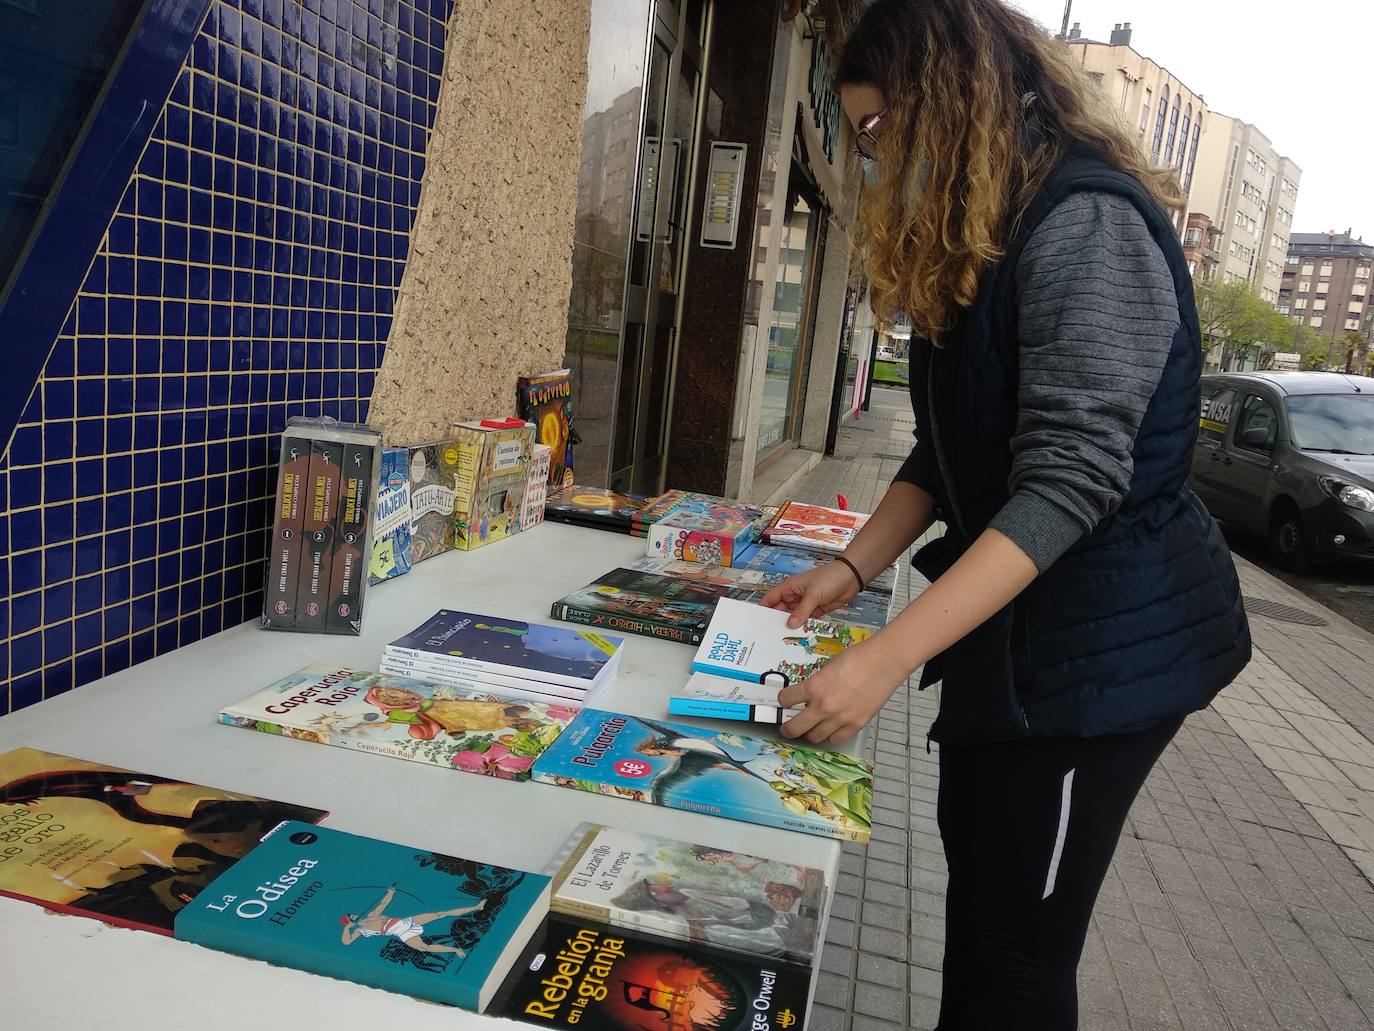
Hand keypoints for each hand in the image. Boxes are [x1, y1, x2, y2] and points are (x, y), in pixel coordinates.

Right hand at [759, 561, 860, 628]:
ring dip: (791, 627)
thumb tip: (789, 625)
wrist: (850, 577)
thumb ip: (801, 611)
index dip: (763, 610)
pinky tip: (800, 638)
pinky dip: (803, 628)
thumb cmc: (828, 578)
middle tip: (771, 638)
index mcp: (789, 588)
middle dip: (777, 622)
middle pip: (780, 611)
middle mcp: (794, 597)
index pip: (771, 600)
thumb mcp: (813, 594)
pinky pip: (805, 621)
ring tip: (783, 641)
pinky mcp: (815, 611)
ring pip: (793, 618)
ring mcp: (804, 604)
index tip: (757, 624)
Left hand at [777, 640, 907, 744]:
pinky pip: (836, 739)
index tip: (784, 702)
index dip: (783, 700)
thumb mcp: (828, 667)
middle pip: (795, 728)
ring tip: (811, 729)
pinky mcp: (856, 725)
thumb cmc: (859, 658)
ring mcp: (839, 718)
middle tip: (787, 728)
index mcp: (813, 687)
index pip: (786, 700)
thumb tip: (809, 693)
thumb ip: (817, 683)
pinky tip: (830, 730)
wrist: (884, 662)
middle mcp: (823, 706)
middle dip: (787, 729)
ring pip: (814, 737)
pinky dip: (830, 736)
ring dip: (809, 733)